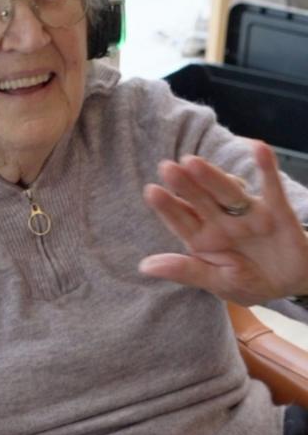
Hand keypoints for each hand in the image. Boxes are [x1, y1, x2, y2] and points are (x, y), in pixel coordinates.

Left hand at [139, 141, 307, 305]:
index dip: (168, 207)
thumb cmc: (249, 282)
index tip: (152, 191)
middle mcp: (222, 221)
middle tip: (167, 168)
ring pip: (228, 192)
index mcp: (203, 239)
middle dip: (185, 185)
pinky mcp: (276, 211)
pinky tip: (259, 148)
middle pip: (201, 200)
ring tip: (192, 162)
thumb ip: (186, 271)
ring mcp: (248, 214)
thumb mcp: (217, 281)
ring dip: (212, 176)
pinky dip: (267, 169)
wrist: (290, 286)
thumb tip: (144, 267)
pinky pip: (272, 189)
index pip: (182, 220)